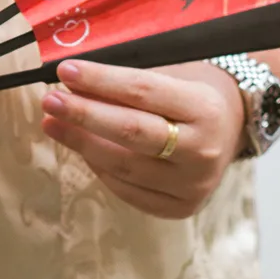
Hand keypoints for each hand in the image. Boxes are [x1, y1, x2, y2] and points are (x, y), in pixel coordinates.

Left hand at [41, 60, 245, 219]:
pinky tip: (82, 148)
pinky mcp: (180, 208)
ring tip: (54, 123)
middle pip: (131, 133)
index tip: (66, 70)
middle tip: (50, 101)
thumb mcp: (169, 76)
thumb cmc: (190, 95)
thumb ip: (125, 84)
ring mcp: (193, 185)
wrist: (229, 130)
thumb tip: (71, 85)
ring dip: (82, 144)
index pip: (143, 91)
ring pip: (123, 166)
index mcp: (204, 108)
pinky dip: (99, 168)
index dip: (101, 81)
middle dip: (84, 116)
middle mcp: (203, 150)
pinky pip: (127, 190)